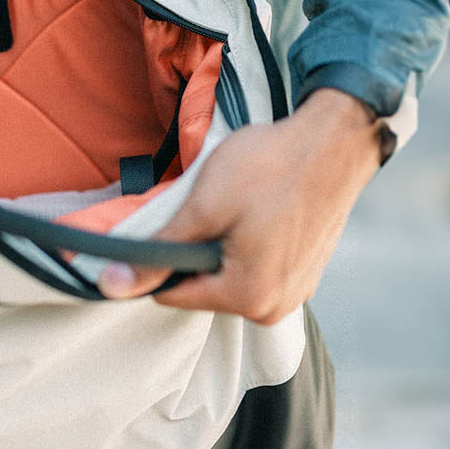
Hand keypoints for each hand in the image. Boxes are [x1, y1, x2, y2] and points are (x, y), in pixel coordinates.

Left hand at [98, 89, 382, 322]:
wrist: (336, 140)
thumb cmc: (270, 168)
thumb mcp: (203, 206)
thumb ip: (159, 252)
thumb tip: (113, 287)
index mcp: (248, 298)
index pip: (172, 295)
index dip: (157, 259)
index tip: (169, 221)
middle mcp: (275, 308)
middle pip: (203, 288)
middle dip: (194, 250)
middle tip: (209, 205)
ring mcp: (296, 291)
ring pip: (230, 275)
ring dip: (221, 244)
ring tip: (237, 204)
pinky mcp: (306, 271)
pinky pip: (257, 266)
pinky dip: (247, 242)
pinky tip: (257, 210)